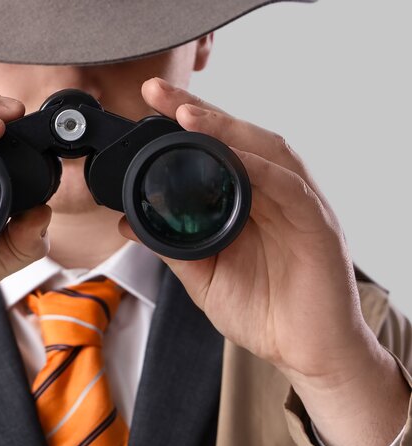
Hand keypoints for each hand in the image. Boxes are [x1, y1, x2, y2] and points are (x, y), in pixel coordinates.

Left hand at [120, 77, 375, 382]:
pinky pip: (291, 189)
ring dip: (228, 130)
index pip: (215, 150)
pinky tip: (236, 158)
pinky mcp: (317, 225)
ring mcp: (297, 205)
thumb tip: (129, 220)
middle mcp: (272, 194)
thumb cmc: (262, 311)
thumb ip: (171, 246)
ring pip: (266, 151)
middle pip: (238, 139)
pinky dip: (262, 169)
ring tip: (188, 115)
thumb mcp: (204, 275)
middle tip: (158, 92)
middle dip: (199, 111)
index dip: (184, 124)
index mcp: (246, 201)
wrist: (306, 353)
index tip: (148, 104)